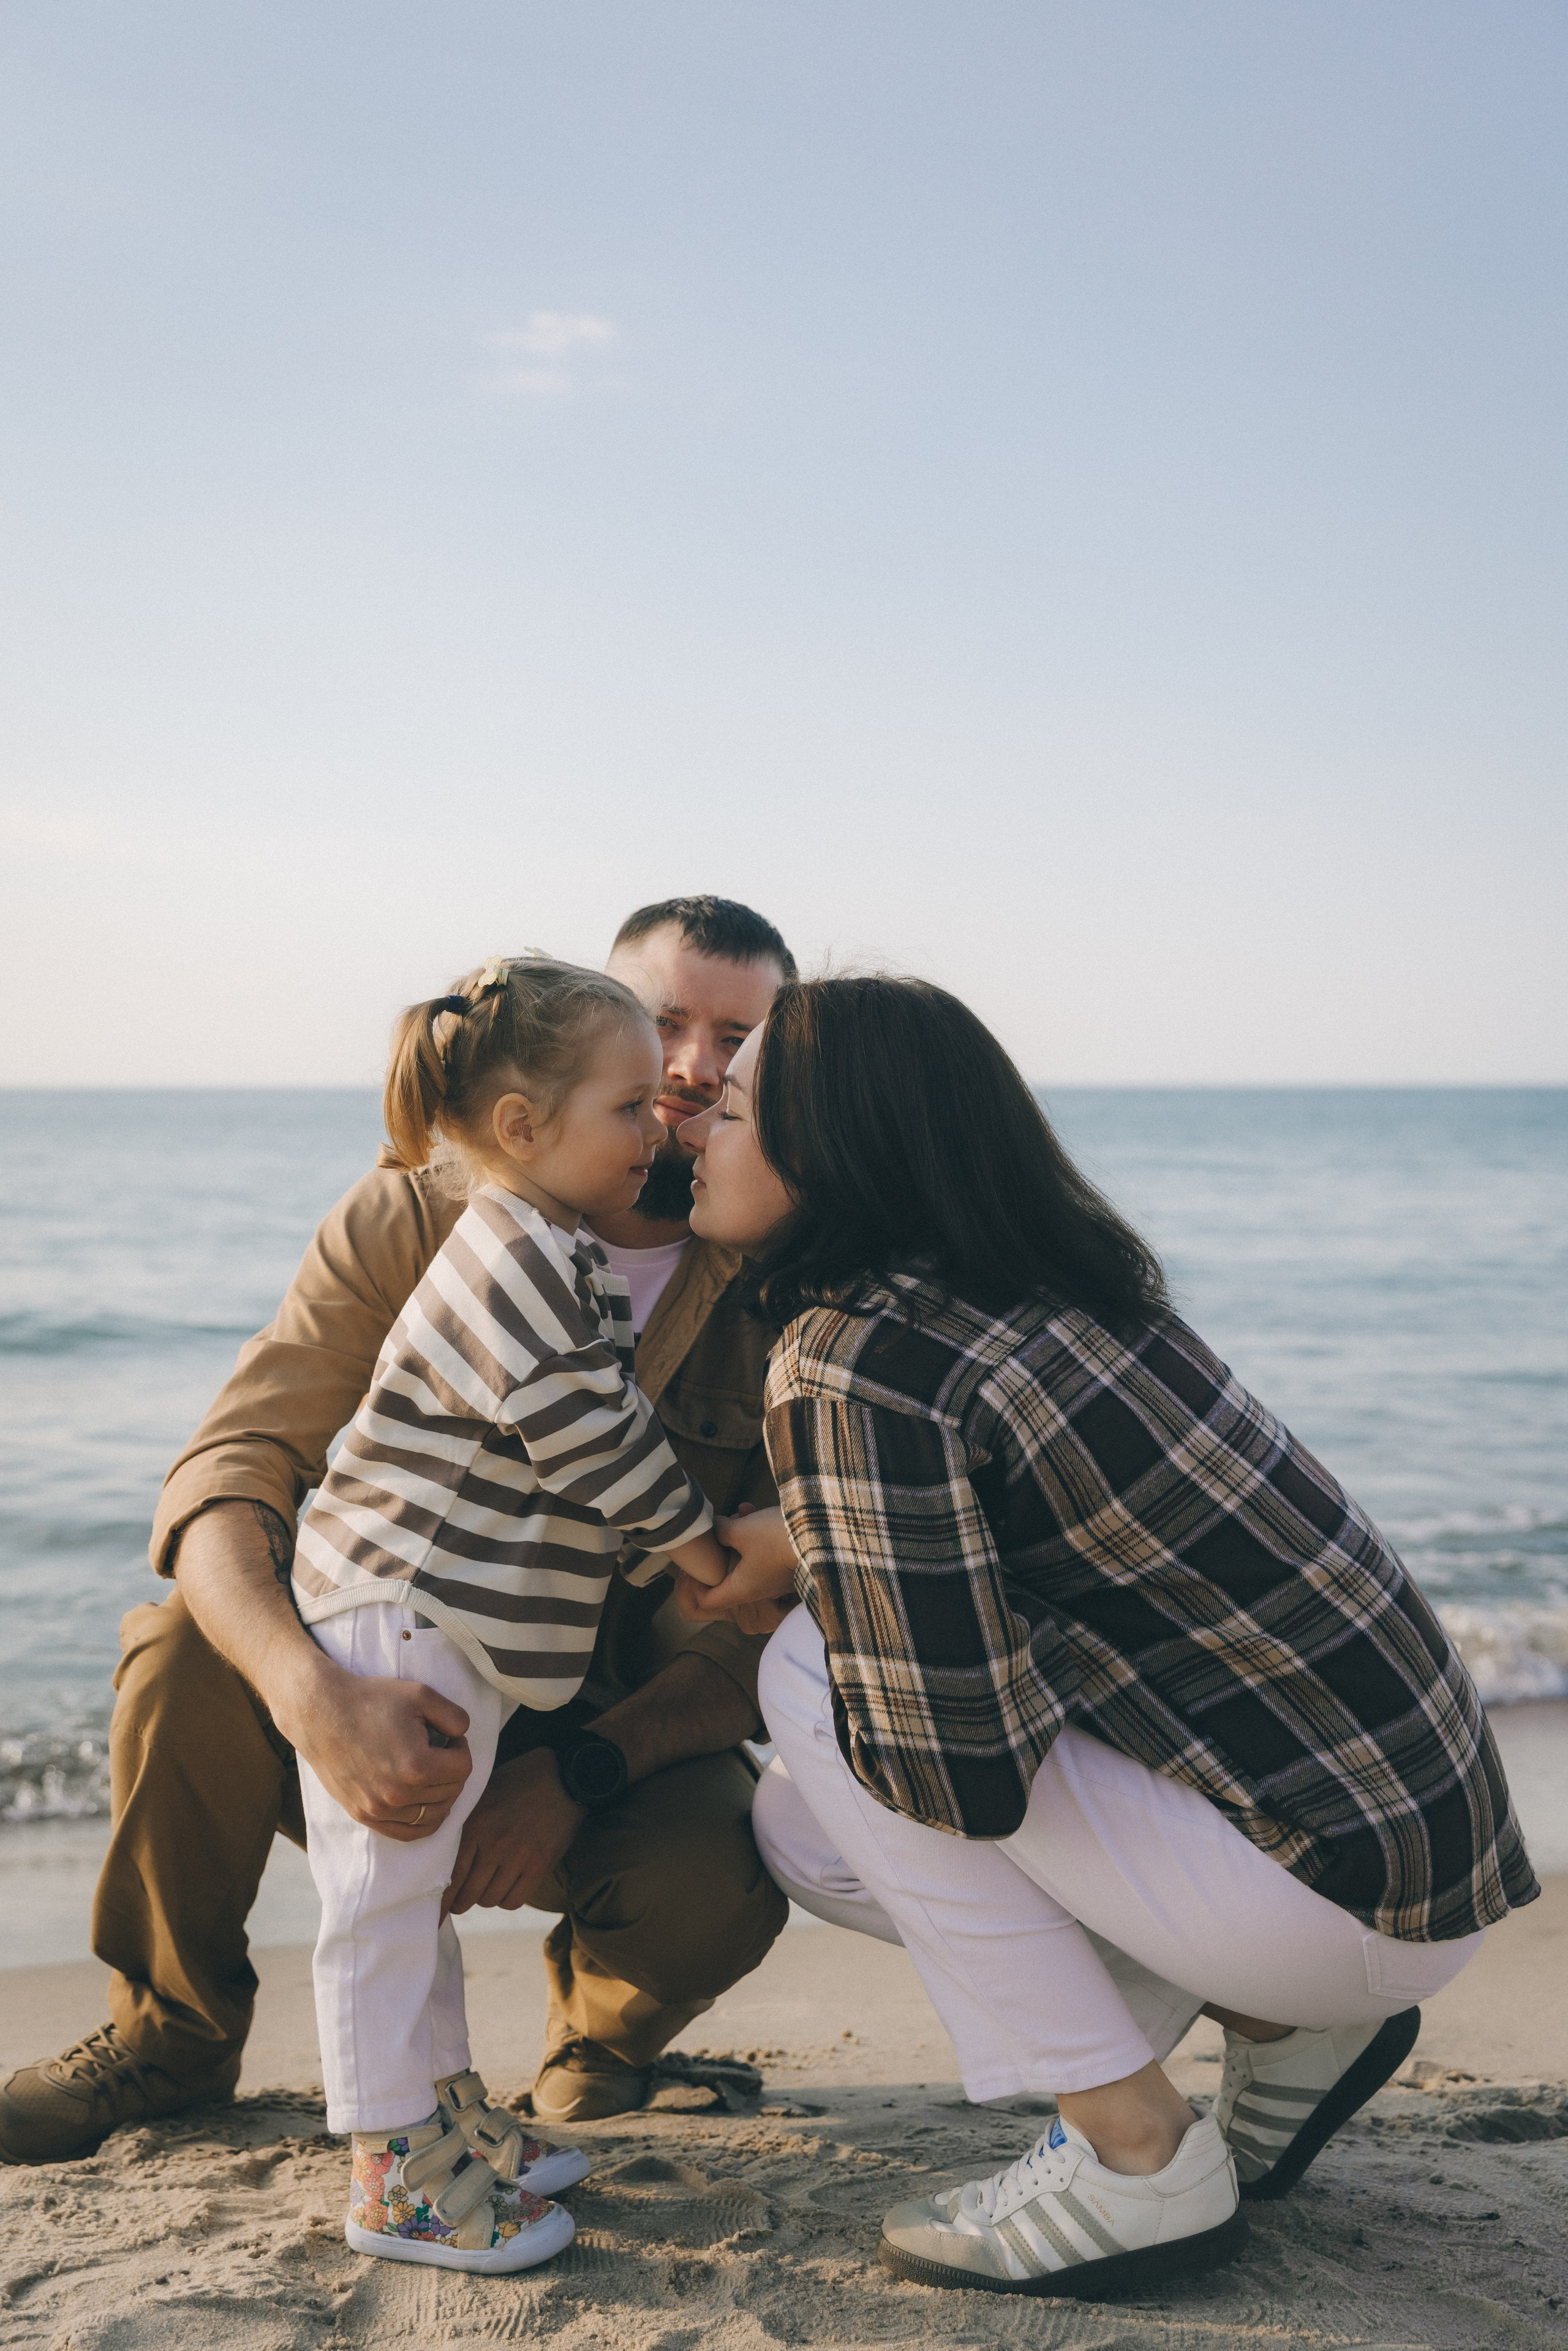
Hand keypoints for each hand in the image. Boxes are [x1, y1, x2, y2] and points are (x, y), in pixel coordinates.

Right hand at [274, 1661, 472, 1840]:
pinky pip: (407, 1833)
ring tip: (432, 1773)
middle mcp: (398, 1794)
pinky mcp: (364, 1815)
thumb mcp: (421, 1695)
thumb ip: (455, 1716)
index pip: (463, 1768)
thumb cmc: (371, 1700)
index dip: (461, 1748)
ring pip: (433, 1815)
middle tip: (439, 1750)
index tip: (448, 1736)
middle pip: (450, 1791)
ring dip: (441, 1794)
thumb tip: (464, 1736)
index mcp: (417, 1765)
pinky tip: (424, 1802)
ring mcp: (379, 1809)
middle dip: (452, 1769)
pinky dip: (423, 1822)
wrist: (321, 1713)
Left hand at [441, 1748, 584, 1919]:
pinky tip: (506, 1886)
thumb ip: (466, 1822)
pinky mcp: (539, 1866)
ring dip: (484, 1897)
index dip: (442, 1900)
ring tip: (486, 1887)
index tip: (437, 1913)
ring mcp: (518, 1857)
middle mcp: (494, 1845)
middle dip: (460, 1902)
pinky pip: (513, 1901)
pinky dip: (506, 1899)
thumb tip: (445, 1855)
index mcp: (476, 1824)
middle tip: (460, 1901)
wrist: (565, 1778)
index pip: (451, 1874)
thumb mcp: (486, 1794)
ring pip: (489, 1900)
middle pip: (467, 1894)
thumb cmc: (521, 1782)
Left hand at [673, 1504, 799, 1634]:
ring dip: (740, 1537)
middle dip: (719, 1552)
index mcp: (741, 1589)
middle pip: (727, 1579)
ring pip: (746, 1560)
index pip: (707, 1602)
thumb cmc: (776, 1539)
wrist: (824, 1535)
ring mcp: (775, 1580)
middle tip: (716, 1533)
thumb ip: (721, 1531)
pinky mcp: (788, 1566)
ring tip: (741, 1512)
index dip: (693, 1586)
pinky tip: (755, 1510)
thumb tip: (714, 1528)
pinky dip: (757, 1536)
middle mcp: (758, 1591)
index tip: (692, 1565)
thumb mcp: (742, 1531)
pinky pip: (764, 1554)